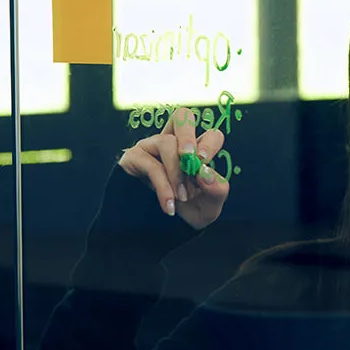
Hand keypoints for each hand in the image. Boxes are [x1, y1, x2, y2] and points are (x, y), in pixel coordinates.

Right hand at [116, 107, 230, 229]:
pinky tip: (169, 205)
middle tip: (193, 158)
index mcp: (197, 152)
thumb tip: (206, 172)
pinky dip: (163, 186)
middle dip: (189, 135)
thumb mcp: (209, 207)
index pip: (210, 134)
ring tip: (182, 198)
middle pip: (182, 116)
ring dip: (177, 173)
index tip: (205, 162)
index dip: (210, 143)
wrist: (155, 232)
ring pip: (166, 143)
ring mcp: (152, 148)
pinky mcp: (133, 158)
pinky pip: (150, 164)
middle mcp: (174, 144)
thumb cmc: (185, 213)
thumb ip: (216, 190)